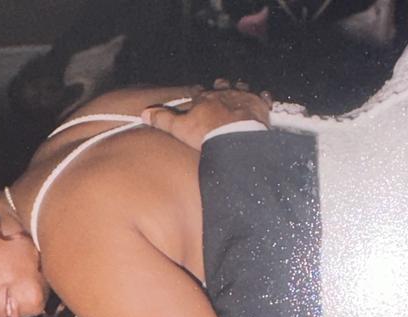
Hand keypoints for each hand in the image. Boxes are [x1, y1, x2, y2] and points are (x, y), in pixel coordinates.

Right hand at [141, 79, 271, 150]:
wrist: (236, 139)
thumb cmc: (206, 135)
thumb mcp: (179, 129)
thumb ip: (163, 120)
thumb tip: (144, 112)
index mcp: (205, 98)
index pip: (199, 93)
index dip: (198, 95)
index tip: (198, 96)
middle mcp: (223, 93)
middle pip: (221, 86)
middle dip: (221, 88)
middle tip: (220, 89)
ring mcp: (243, 97)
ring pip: (241, 88)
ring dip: (240, 90)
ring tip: (241, 92)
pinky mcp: (260, 105)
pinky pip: (263, 98)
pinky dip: (263, 98)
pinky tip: (263, 99)